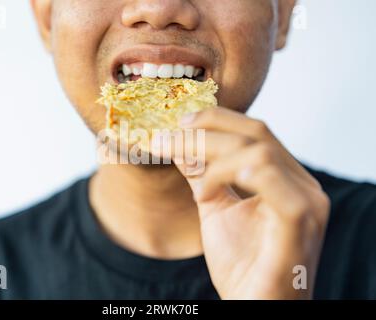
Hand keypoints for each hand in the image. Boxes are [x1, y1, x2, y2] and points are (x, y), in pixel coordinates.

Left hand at [151, 107, 329, 298]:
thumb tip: (180, 144)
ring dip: (211, 153)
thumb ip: (203, 175)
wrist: (254, 306)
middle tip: (168, 136)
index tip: (179, 124)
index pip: (255, 133)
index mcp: (287, 179)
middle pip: (256, 134)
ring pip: (258, 150)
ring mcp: (306, 200)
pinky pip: (268, 177)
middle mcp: (303, 184)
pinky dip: (231, 172)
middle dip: (206, 130)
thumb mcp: (215, 209)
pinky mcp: (300, 219)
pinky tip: (205, 188)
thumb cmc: (241, 265)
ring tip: (190, 178)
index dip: (216, 121)